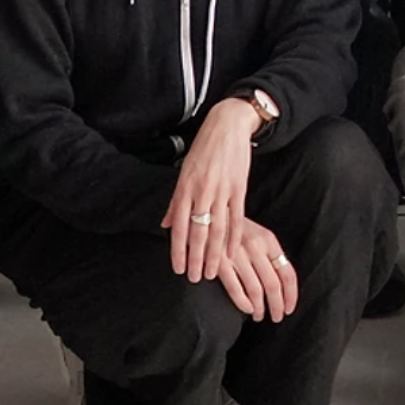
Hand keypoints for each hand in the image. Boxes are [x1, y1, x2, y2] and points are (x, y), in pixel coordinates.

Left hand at [162, 98, 259, 281]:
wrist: (227, 125)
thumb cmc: (203, 149)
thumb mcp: (184, 172)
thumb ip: (175, 201)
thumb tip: (166, 225)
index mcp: (185, 188)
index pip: (179, 226)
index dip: (178, 250)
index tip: (178, 268)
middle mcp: (201, 192)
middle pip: (198, 232)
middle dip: (195, 257)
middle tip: (194, 278)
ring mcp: (221, 191)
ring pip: (217, 229)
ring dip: (213, 253)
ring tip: (211, 271)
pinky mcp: (238, 187)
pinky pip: (236, 217)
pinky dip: (233, 236)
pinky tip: (231, 251)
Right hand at [213, 219, 300, 321]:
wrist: (207, 214)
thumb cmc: (234, 227)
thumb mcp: (257, 234)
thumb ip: (269, 254)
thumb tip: (282, 282)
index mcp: (268, 240)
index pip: (287, 272)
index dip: (291, 294)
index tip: (289, 308)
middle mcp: (256, 247)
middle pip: (273, 284)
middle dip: (277, 305)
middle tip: (277, 317)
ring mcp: (237, 255)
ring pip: (256, 289)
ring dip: (260, 307)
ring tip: (260, 316)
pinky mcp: (220, 262)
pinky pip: (236, 288)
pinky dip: (243, 303)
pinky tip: (247, 309)